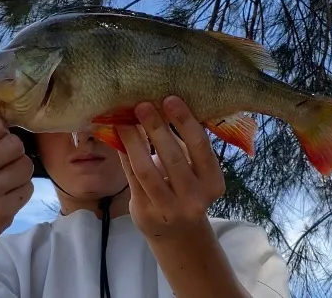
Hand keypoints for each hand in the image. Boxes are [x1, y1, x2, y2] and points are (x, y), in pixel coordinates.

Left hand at [116, 96, 225, 242]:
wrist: (178, 232)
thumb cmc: (187, 187)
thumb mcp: (195, 169)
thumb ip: (185, 144)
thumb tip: (161, 103)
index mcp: (213, 182)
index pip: (200, 147)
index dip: (185, 121)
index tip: (170, 98)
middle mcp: (195, 199)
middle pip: (172, 157)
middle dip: (155, 128)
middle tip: (142, 105)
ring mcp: (169, 209)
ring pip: (147, 170)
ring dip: (133, 140)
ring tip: (124, 119)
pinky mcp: (146, 213)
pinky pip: (131, 178)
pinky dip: (124, 154)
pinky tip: (119, 137)